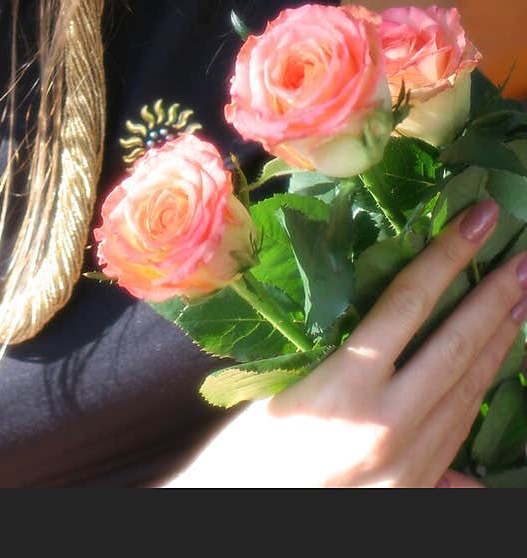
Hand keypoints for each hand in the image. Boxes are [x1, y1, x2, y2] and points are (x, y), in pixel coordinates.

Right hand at [165, 199, 526, 486]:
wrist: (239, 516)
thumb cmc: (246, 448)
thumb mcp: (282, 386)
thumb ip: (338, 352)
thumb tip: (388, 313)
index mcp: (343, 388)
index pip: (409, 305)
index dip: (447, 257)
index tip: (477, 220)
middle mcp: (385, 426)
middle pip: (455, 348)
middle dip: (494, 298)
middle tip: (524, 258)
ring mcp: (409, 465)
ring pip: (467, 393)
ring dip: (500, 343)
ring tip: (520, 300)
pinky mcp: (416, 491)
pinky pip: (460, 435)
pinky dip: (480, 394)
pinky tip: (494, 368)